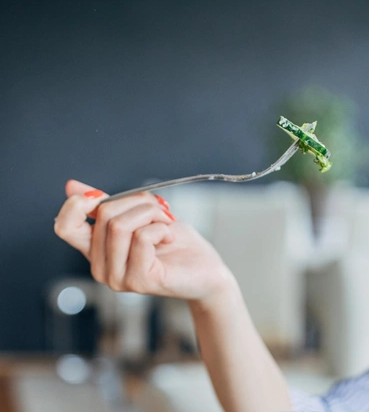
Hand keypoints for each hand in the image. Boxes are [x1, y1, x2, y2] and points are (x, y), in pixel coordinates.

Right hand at [54, 179, 235, 302]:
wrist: (206, 271)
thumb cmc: (177, 244)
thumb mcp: (141, 215)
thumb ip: (109, 203)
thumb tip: (72, 186)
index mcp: (97, 250)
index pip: (65, 227)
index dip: (77, 204)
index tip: (101, 195)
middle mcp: (101, 267)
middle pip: (105, 215)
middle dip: (139, 202)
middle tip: (161, 211)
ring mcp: (117, 278)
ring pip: (121, 225)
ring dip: (152, 214)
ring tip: (166, 226)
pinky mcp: (138, 281)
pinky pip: (142, 238)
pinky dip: (161, 229)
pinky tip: (169, 240)